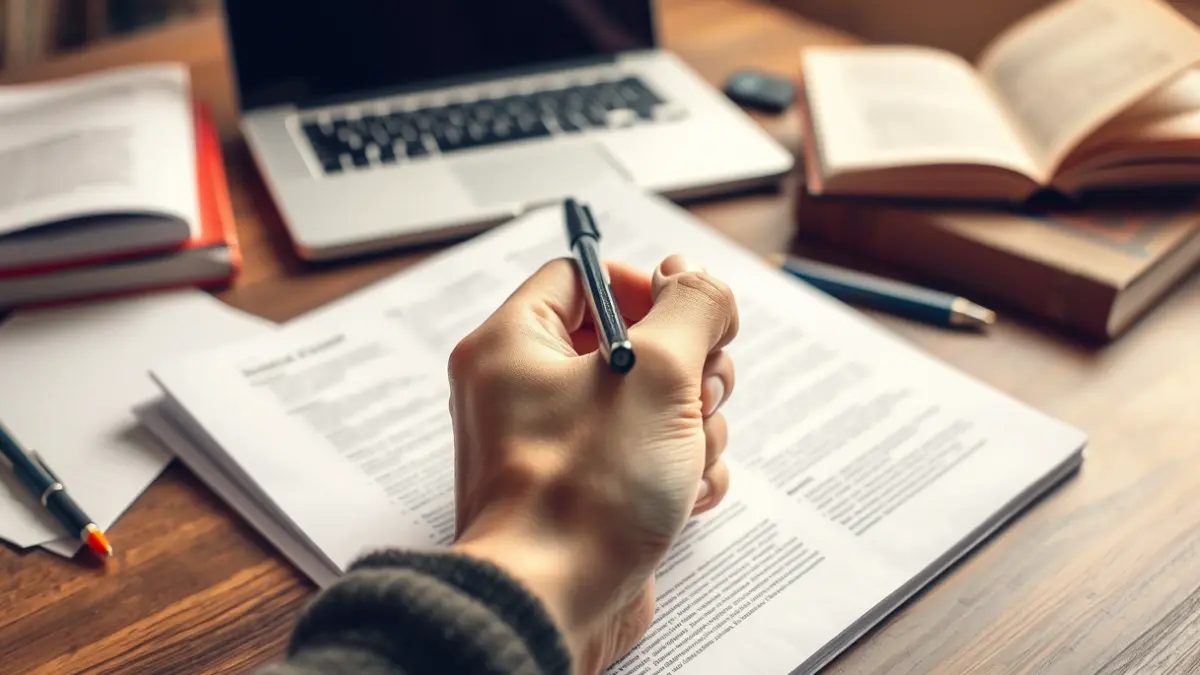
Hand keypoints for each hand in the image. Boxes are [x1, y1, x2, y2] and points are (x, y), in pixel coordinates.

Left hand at [449, 254, 737, 673]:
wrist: (556, 604)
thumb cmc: (588, 491)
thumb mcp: (657, 374)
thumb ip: (689, 307)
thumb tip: (693, 275)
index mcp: (513, 345)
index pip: (581, 277)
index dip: (643, 287)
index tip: (689, 314)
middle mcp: (527, 389)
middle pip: (632, 341)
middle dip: (687, 369)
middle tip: (699, 394)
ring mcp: (559, 443)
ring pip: (654, 402)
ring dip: (694, 426)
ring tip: (686, 460)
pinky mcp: (590, 489)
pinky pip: (650, 455)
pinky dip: (680, 470)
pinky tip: (686, 497)